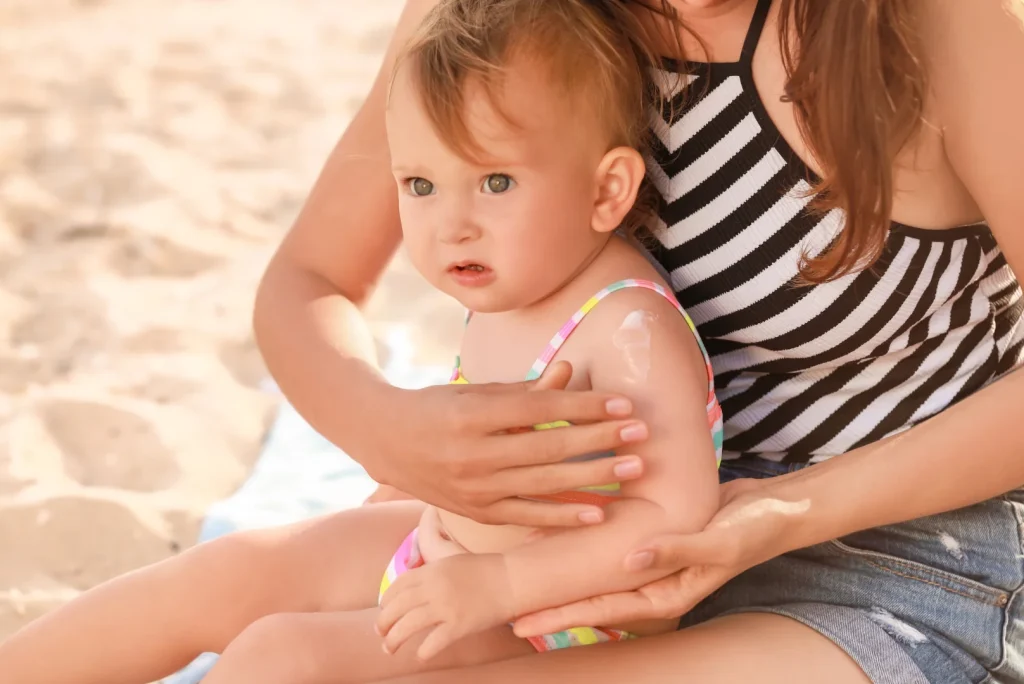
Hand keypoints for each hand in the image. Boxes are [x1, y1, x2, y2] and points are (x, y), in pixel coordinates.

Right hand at [366, 361, 649, 527]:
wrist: (385, 441)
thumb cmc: (440, 407)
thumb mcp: (478, 391)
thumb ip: (526, 389)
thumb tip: (571, 372)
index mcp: (473, 413)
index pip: (541, 409)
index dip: (585, 407)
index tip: (623, 405)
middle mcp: (473, 452)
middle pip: (549, 447)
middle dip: (600, 441)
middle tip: (641, 435)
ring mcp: (473, 487)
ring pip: (544, 484)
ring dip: (593, 478)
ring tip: (632, 470)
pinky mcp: (476, 511)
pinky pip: (526, 515)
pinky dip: (562, 517)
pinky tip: (597, 513)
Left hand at [376, 553, 514, 660]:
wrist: (512, 580)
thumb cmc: (485, 571)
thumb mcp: (452, 562)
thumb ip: (431, 573)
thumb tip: (412, 590)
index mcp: (431, 570)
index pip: (397, 587)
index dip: (385, 601)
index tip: (383, 610)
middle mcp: (433, 587)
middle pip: (396, 608)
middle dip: (383, 623)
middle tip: (381, 633)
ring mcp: (445, 607)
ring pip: (407, 626)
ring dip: (394, 640)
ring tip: (390, 648)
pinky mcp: (459, 625)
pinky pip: (432, 643)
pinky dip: (423, 651)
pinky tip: (421, 654)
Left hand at [511, 477, 809, 634]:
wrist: (777, 507)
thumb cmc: (753, 528)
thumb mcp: (717, 541)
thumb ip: (676, 550)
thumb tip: (630, 559)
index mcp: (666, 593)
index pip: (603, 610)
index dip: (561, 614)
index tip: (522, 620)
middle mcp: (654, 582)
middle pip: (592, 597)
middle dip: (552, 603)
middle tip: (507, 608)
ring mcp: (653, 563)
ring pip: (598, 573)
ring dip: (564, 573)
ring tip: (523, 572)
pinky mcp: (653, 539)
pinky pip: (611, 546)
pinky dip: (584, 542)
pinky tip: (558, 530)